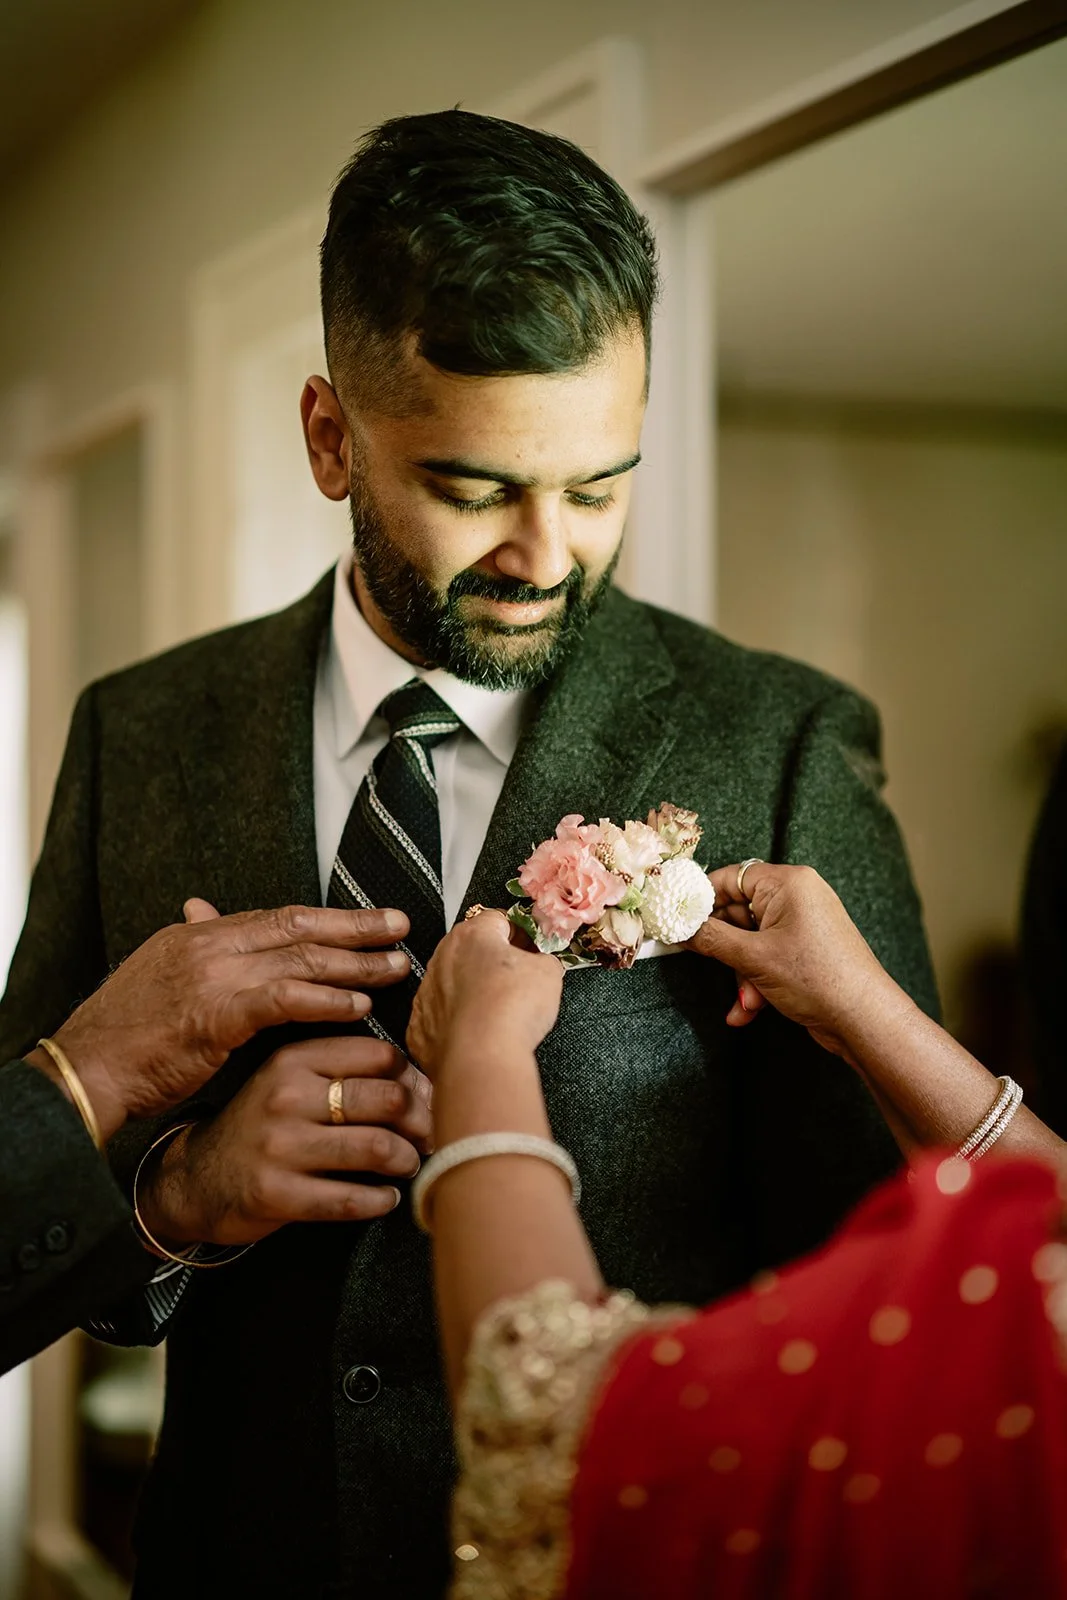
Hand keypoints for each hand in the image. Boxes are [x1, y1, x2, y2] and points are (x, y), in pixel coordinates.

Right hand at [28, 901, 409, 1140]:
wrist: (87, 1069)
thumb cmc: (127, 1036)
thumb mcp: (163, 977)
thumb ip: (198, 948)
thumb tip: (204, 909)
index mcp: (199, 935)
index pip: (278, 918)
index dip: (329, 918)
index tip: (371, 920)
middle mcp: (209, 945)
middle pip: (298, 928)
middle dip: (355, 927)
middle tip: (400, 927)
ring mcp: (212, 977)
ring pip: (299, 960)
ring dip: (353, 964)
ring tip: (395, 968)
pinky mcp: (215, 1015)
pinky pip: (282, 1000)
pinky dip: (322, 1001)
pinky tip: (356, 1007)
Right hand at [139, 1033, 433, 1245]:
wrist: (194, 1179)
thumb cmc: (262, 1126)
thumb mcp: (290, 1082)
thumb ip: (345, 1073)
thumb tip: (425, 1085)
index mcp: (295, 1059)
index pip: (381, 1055)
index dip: (416, 1079)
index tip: (426, 1098)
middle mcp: (287, 1096)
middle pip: (387, 1099)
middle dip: (420, 1122)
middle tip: (427, 1137)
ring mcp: (280, 1146)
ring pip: (376, 1147)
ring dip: (406, 1161)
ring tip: (407, 1165)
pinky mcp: (276, 1194)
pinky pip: (350, 1199)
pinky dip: (381, 1201)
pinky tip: (385, 1198)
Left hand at [407, 911, 563, 1078]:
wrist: (481, 1058)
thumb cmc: (510, 1010)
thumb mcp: (548, 973)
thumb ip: (544, 959)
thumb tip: (542, 964)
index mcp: (473, 935)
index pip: (497, 919)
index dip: (518, 933)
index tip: (530, 947)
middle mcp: (443, 958)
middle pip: (471, 951)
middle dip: (493, 963)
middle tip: (518, 981)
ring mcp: (427, 992)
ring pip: (453, 984)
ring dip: (473, 992)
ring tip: (499, 1012)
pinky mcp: (420, 1026)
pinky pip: (442, 1018)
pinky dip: (459, 1023)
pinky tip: (479, 1033)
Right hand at [687, 862, 892, 1056]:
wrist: (864, 1019)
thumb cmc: (817, 977)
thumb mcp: (754, 957)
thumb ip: (711, 938)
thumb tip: (680, 928)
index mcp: (788, 883)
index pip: (731, 877)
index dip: (703, 899)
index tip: (678, 920)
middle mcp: (797, 897)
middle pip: (739, 913)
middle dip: (725, 949)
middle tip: (708, 966)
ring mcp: (803, 925)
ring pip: (751, 942)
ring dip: (741, 974)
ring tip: (745, 1001)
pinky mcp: (806, 950)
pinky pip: (768, 958)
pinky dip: (756, 982)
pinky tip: (749, 1010)